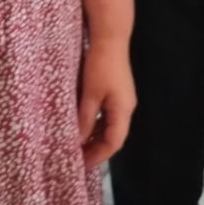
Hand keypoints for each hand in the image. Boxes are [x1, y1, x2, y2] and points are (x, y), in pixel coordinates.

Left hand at [77, 39, 135, 169]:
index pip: (114, 143)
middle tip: (77, 159)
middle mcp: (126, 108)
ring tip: (77, 146)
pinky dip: (95, 124)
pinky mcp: (116, 91)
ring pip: (109, 126)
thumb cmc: (100, 65)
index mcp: (123, 111)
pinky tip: (82, 126)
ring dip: (95, 137)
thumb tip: (78, 142)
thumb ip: (85, 119)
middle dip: (96, 149)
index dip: (98, 156)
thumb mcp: (90, 94)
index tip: (82, 166)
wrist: (110, 38)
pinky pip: (107, 115)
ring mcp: (122, 99)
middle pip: (113, 137)